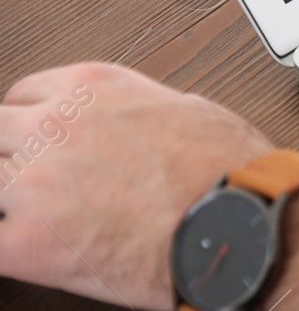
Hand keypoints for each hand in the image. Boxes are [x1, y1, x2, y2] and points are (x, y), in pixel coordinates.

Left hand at [0, 64, 273, 309]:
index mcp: (92, 88)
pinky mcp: (28, 243)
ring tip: (37, 216)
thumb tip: (131, 123)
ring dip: (8, 198)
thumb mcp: (187, 108)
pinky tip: (24, 248)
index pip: (22, 93)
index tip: (37, 139)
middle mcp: (56, 127)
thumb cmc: (229, 168)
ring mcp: (35, 185)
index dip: (29, 121)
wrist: (238, 223)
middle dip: (9, 154)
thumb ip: (137, 110)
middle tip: (32, 178)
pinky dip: (6, 244)